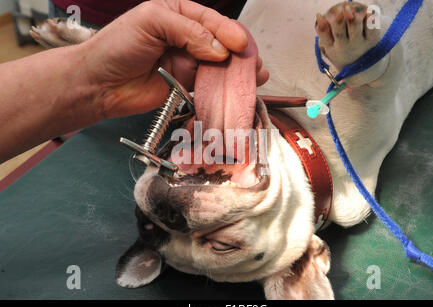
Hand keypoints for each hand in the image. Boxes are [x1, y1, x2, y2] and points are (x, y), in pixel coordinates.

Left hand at [81, 0, 268, 118]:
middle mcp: (187, 38)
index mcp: (180, 15)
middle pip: (222, 43)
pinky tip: (241, 88)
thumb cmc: (117, 46)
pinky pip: (211, 85)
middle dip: (240, 52)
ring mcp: (188, 63)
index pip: (212, 21)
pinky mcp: (187, 85)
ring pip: (221, 65)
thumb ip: (188, 31)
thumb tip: (219, 50)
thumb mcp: (151, 21)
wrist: (99, 84)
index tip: (239, 45)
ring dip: (239, 71)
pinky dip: (226, 88)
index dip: (228, 32)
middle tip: (252, 63)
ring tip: (254, 75)